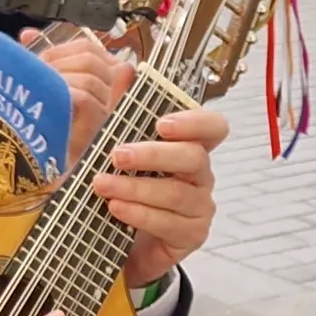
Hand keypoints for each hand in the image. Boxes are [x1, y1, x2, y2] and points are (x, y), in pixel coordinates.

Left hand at [25, 30, 136, 163]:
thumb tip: (28, 34)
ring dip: (61, 77)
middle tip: (41, 74)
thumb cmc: (46, 131)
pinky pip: (86, 97)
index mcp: (99, 79)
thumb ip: (41, 62)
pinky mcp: (102, 126)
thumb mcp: (42, 89)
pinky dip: (66, 95)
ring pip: (90, 74)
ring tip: (44, 90)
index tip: (43, 58)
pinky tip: (52, 101)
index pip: (90, 47)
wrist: (47, 171)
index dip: (64, 47)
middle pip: (92, 55)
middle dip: (61, 60)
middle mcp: (110, 92)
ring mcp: (109, 110)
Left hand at [96, 107, 226, 284]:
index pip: (213, 127)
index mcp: (189, 148)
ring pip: (177, 193)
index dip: (194, 122)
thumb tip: (126, 70)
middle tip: (117, 155)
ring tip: (102, 185)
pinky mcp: (192, 236)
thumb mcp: (117, 150)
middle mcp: (201, 176)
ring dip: (137, 188)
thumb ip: (123, 112)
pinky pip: (170, 223)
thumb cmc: (124, 191)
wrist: (119, 245)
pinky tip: (116, 209)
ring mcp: (200, 207)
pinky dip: (140, 214)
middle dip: (153, 155)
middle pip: (194, 158)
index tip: (160, 124)